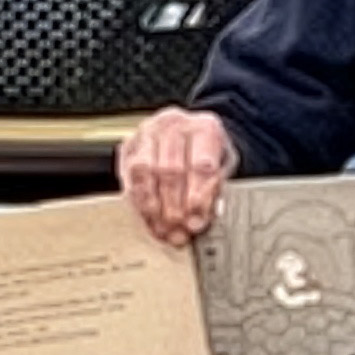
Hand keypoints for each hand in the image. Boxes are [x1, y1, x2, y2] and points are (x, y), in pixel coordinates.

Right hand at [117, 107, 236, 244]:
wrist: (191, 138)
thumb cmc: (209, 155)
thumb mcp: (224, 170)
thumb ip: (214, 192)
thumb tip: (198, 219)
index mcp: (206, 128)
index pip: (202, 164)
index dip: (198, 196)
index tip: (197, 220)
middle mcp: (175, 125)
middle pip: (171, 169)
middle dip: (174, 206)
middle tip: (178, 230)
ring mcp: (149, 132)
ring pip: (145, 171)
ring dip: (153, 205)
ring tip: (163, 228)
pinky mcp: (130, 145)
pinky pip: (130, 176)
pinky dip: (139, 201)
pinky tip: (149, 218)